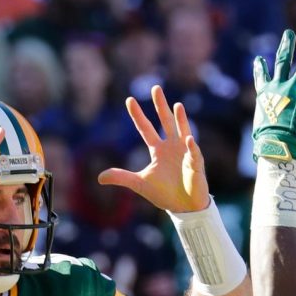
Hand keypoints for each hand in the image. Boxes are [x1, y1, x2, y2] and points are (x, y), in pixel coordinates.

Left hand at [98, 85, 208, 212]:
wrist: (184, 208)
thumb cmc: (165, 194)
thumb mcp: (140, 184)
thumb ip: (122, 178)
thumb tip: (100, 178)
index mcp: (158, 150)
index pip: (145, 129)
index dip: (138, 115)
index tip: (129, 100)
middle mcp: (171, 147)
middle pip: (165, 122)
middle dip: (160, 105)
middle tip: (155, 88)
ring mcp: (185, 153)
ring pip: (182, 130)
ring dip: (180, 119)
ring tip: (177, 105)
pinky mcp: (195, 164)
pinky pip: (193, 154)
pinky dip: (190, 147)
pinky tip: (188, 139)